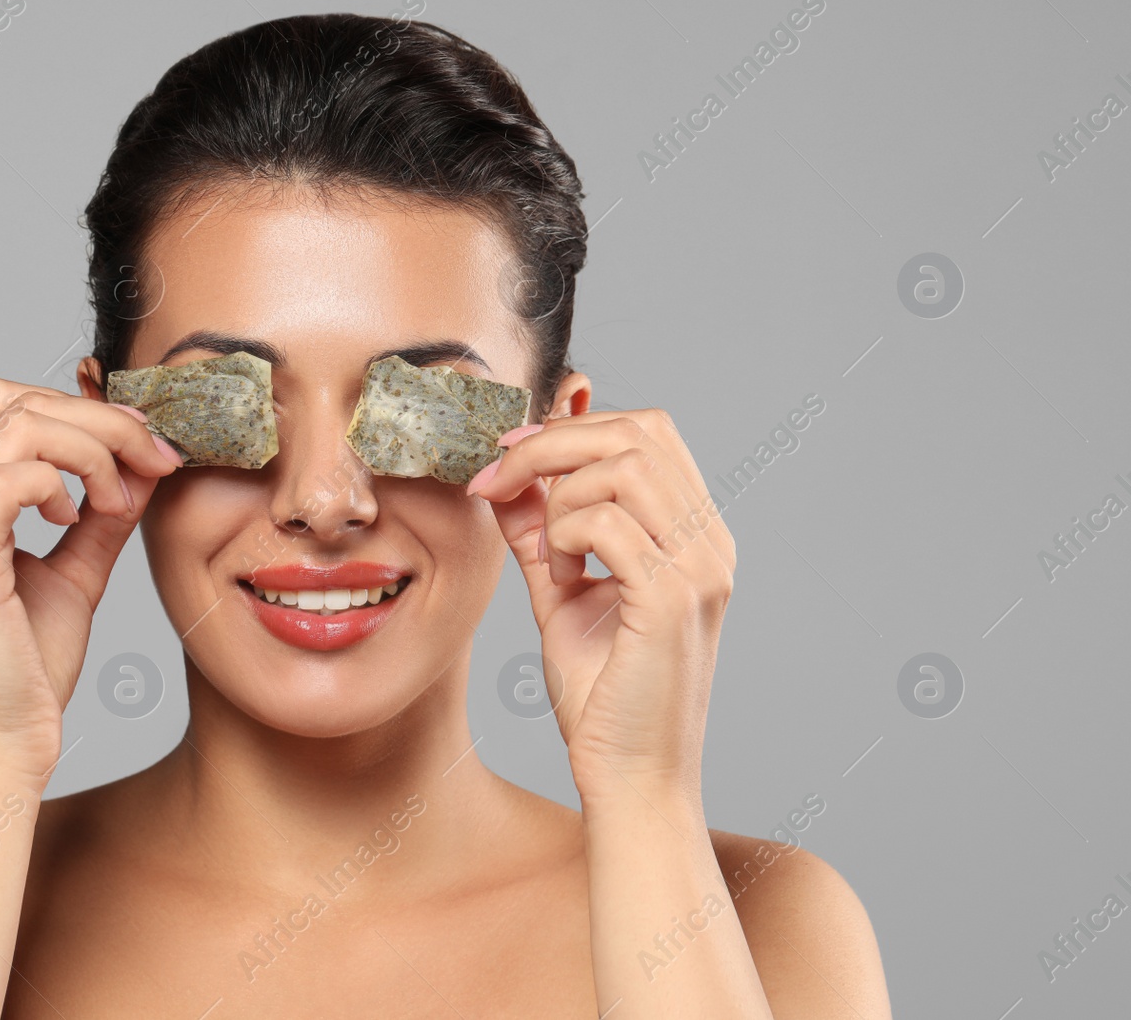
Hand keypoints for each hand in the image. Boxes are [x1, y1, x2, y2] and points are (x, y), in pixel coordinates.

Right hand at [0, 379, 182, 787]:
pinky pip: (5, 479)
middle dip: (97, 417)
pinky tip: (79, 517)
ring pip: (15, 425)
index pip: (8, 401)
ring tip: (117, 500)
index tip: (148, 446)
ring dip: (91, 449)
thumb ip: (105, 513)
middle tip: (152, 459)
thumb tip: (146, 461)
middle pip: (11, 397)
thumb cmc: (28, 667)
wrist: (1, 745)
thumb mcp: (78, 571)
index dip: (85, 408)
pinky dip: (58, 481)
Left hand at [468, 409, 735, 795]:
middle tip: (498, 476)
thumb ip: (540, 532)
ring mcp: (701, 567)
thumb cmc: (603, 698)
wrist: (631, 779)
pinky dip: (565, 535)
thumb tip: (507, 476)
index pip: (648, 430)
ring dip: (560, 495)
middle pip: (638, 430)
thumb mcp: (562, 594)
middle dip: (552, 442)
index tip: (508, 456)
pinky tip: (559, 576)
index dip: (572, 428)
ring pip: (624, 466)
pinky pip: (610, 522)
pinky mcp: (675, 598)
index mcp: (694, 534)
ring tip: (548, 554)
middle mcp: (710, 542)